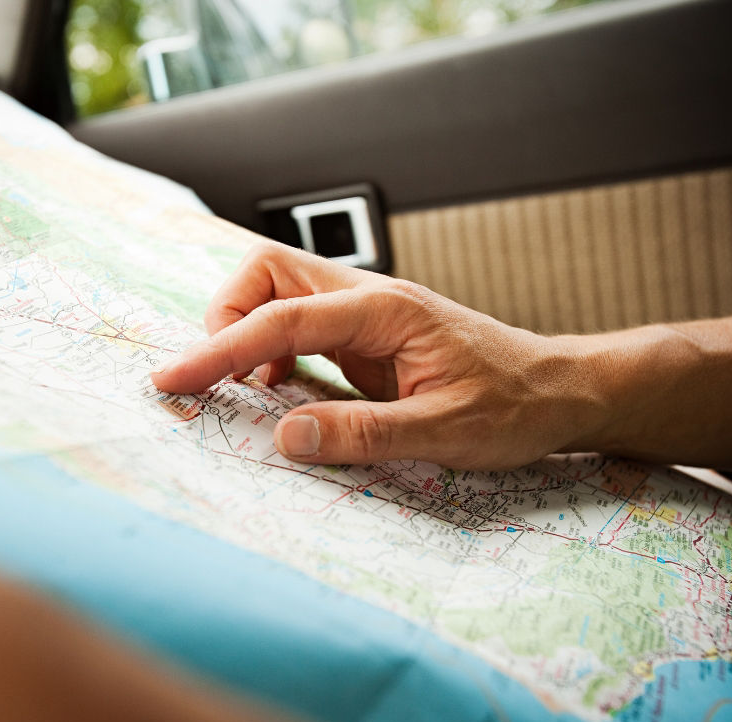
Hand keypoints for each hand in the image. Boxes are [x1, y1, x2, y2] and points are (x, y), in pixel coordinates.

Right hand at [152, 242, 609, 469]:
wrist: (557, 390)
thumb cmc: (513, 406)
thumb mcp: (444, 432)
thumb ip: (362, 434)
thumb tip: (285, 438)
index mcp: (383, 312)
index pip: (281, 318)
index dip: (219, 349)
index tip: (174, 378)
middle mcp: (368, 299)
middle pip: (269, 272)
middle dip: (226, 315)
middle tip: (214, 376)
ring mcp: (365, 314)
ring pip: (279, 292)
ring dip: (246, 331)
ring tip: (237, 386)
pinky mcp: (365, 335)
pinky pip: (298, 324)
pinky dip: (270, 351)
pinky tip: (277, 392)